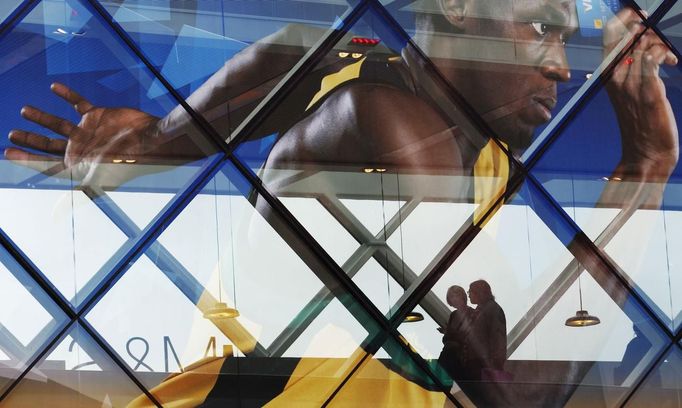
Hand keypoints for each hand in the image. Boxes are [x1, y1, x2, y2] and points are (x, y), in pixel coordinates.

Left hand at [5, 83, 159, 186]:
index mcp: (77, 163)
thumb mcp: (97, 180)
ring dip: (42, 117)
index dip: (26, 157)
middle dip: (30, 139)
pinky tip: (55, 87)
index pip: (46, 162)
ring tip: (25, 110)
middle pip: (48, 144)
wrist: (149, 143)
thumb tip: (56, 215)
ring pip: (58, 123)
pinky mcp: (98, 115)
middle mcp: (80, 147)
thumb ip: (76, 195)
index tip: (8, 152)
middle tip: (13, 134)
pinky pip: (79, 103)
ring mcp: (88, 130)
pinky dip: (67, 95)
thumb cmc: (125, 163)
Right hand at [604, 9, 678, 181]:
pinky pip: (653, 57)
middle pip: (627, 34)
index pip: (609, 35)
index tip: (637, 14)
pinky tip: (671, 61)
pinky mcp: (648, 89)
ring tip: (668, 56)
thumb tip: (641, 40)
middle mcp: (614, 77)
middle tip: (657, 33)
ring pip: (643, 43)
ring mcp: (630, 84)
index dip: (624, 18)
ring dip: (659, 42)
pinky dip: (664, 53)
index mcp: (606, 75)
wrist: (646, 151)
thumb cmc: (639, 121)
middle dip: (645, 26)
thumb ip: (630, 65)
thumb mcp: (628, 91)